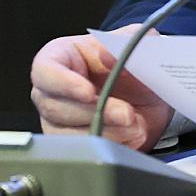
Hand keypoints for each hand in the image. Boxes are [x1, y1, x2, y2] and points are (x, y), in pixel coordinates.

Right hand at [30, 24, 173, 150]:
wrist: (150, 93)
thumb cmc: (131, 62)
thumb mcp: (135, 42)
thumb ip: (126, 41)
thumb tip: (106, 53)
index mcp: (59, 58)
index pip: (45, 71)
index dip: (64, 83)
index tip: (89, 91)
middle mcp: (52, 92)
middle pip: (56, 108)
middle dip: (96, 113)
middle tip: (126, 113)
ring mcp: (59, 122)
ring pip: (69, 136)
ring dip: (107, 133)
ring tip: (136, 124)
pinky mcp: (74, 145)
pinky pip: (85, 154)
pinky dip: (113, 146)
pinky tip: (132, 136)